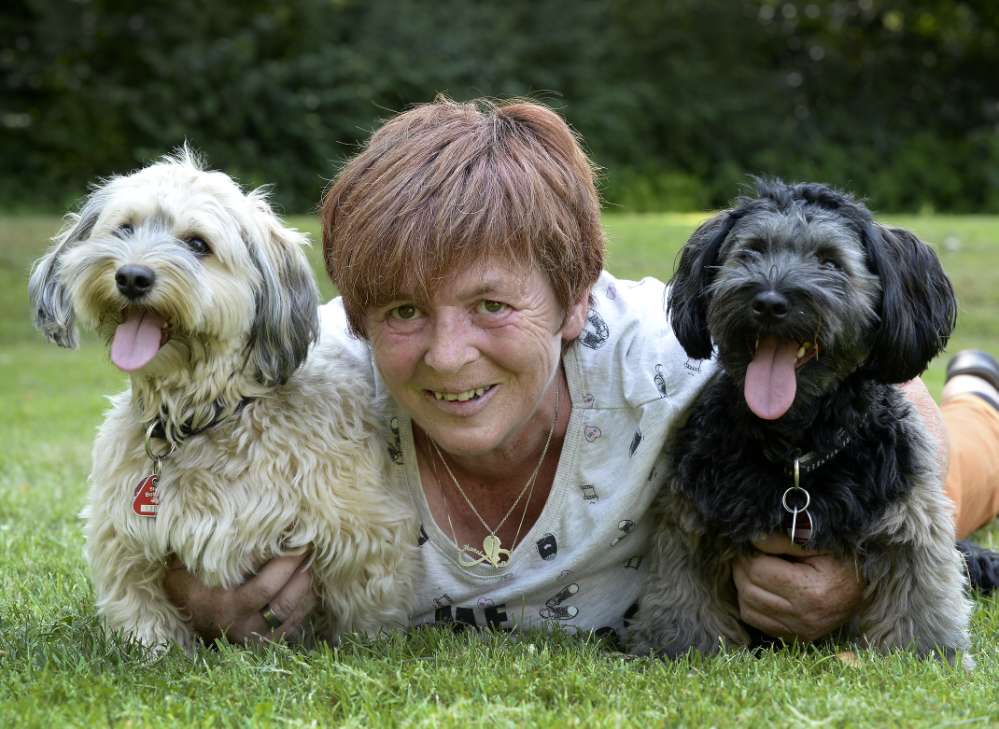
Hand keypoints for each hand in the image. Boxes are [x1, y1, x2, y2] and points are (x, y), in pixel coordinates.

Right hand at [162, 552, 316, 643]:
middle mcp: (242, 628)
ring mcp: (256, 641)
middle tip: (309, 549)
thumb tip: (218, 523)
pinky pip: (296, 624)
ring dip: (307, 588)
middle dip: (301, 573)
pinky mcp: (268, 646)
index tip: (296, 543)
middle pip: (284, 602)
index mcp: (222, 609)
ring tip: (311, 564)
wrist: (188, 626)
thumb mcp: (182, 573)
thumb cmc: (186, 591)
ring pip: (293, 614)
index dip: (285, 565)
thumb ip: (196, 553)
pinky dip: (306, 603)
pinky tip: (307, 584)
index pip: (263, 588)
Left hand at [732, 534, 862, 642]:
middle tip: (748, 554)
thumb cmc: (842, 561)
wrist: (864, 589)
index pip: (758, 571)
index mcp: (811, 592)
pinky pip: (757, 622)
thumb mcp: (818, 543)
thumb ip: (785, 540)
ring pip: (748, 608)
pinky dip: (751, 603)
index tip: (753, 544)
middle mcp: (804, 617)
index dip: (749, 555)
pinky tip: (760, 588)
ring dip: (743, 586)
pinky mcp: (796, 638)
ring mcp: (800, 631)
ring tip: (753, 569)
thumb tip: (754, 540)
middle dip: (742, 569)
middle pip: (749, 590)